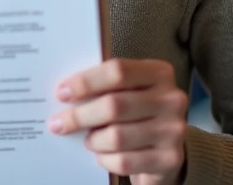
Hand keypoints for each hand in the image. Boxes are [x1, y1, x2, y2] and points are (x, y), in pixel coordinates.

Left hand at [49, 59, 187, 183]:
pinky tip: (102, 156)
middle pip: (114, 105)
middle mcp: (172, 99)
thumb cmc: (137, 114)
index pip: (118, 71)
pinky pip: (125, 161)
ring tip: (88, 140)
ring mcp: (173, 130)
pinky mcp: (170, 159)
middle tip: (58, 123)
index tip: (62, 93)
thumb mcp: (129, 92)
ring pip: (117, 136)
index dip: (86, 82)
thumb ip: (106, 87)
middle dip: (80, 116)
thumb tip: (65, 93)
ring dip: (94, 141)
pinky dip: (105, 160)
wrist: (166, 149)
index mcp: (159, 73)